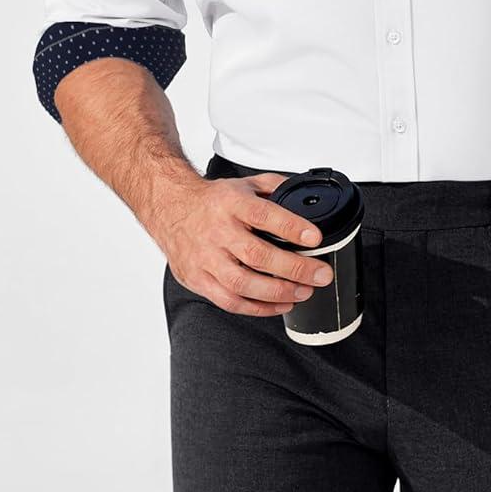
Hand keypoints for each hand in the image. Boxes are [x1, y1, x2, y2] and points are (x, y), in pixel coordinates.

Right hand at [158, 171, 333, 315]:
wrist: (170, 208)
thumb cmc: (211, 201)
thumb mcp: (244, 184)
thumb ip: (276, 187)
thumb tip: (306, 199)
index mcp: (231, 204)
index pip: (264, 215)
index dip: (291, 228)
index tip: (314, 238)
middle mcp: (218, 232)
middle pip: (257, 255)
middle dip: (294, 268)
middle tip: (320, 274)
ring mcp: (206, 258)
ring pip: (243, 283)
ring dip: (278, 292)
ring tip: (303, 292)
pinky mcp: (198, 279)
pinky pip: (229, 301)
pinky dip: (258, 308)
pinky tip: (279, 304)